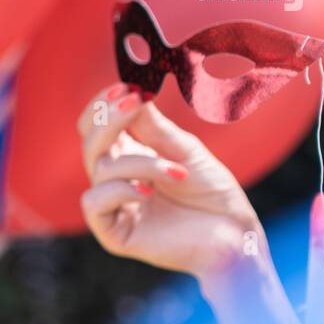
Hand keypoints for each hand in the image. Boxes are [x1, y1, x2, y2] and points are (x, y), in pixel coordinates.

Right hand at [77, 82, 263, 282]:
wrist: (234, 235)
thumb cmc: (213, 192)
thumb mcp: (185, 150)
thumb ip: (153, 126)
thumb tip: (130, 92)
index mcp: (129, 155)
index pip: (95, 126)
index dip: (102, 105)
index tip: (125, 88)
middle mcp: (116, 178)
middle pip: (89, 142)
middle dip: (109, 119)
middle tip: (134, 102)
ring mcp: (114, 205)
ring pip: (99, 169)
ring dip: (140, 163)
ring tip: (178, 172)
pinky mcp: (113, 232)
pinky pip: (94, 202)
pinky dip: (119, 190)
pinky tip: (147, 192)